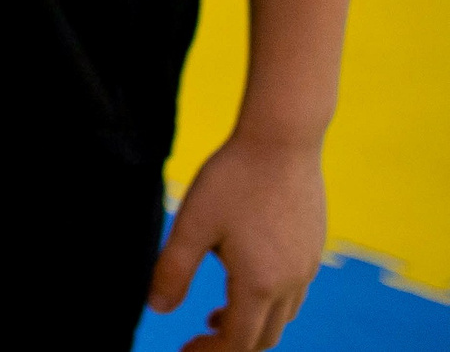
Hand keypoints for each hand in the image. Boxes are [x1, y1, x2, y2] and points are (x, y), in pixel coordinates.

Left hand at [148, 134, 326, 349]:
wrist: (283, 140)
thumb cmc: (232, 179)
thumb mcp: (191, 224)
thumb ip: (172, 269)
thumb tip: (158, 309)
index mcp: (259, 284)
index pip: (238, 343)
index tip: (183, 350)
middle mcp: (290, 283)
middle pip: (264, 338)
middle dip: (230, 347)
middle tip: (197, 342)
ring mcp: (307, 266)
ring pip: (281, 317)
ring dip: (249, 325)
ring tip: (215, 317)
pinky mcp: (312, 248)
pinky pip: (293, 293)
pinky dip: (267, 302)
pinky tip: (244, 279)